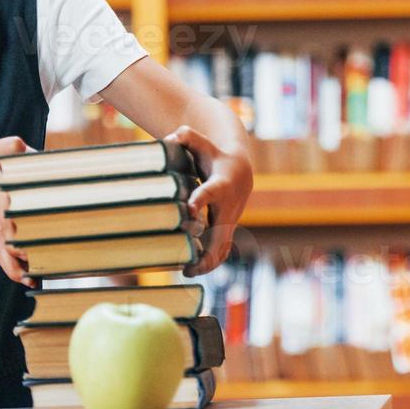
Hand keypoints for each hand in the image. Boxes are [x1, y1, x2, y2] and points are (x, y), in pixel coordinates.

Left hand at [168, 125, 252, 276]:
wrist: (240, 171)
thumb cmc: (214, 156)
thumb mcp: (202, 142)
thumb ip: (186, 136)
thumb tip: (169, 138)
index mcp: (220, 184)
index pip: (210, 192)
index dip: (201, 200)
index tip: (189, 209)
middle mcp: (227, 207)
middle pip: (221, 232)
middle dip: (207, 251)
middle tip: (188, 265)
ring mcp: (229, 221)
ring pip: (224, 248)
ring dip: (208, 263)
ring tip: (187, 272)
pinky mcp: (227, 230)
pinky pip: (222, 251)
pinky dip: (209, 263)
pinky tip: (191, 270)